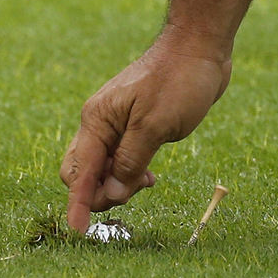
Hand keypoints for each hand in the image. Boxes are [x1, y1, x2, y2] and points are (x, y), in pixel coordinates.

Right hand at [60, 29, 231, 232]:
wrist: (199, 46)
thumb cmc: (179, 80)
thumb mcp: (156, 126)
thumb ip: (131, 161)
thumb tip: (111, 193)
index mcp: (97, 121)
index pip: (79, 173)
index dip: (78, 204)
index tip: (78, 231)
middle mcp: (101, 122)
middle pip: (84, 172)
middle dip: (99, 193)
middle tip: (132, 197)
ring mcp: (117, 122)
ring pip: (104, 166)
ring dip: (117, 183)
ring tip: (147, 183)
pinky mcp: (136, 124)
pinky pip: (121, 157)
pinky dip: (128, 172)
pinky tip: (148, 177)